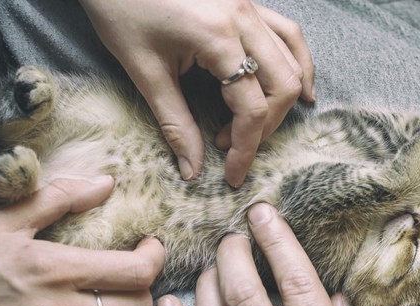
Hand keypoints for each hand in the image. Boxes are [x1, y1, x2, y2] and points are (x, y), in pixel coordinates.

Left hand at [79, 0, 314, 186]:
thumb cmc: (120, 10)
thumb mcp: (144, 71)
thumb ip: (175, 123)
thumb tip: (193, 168)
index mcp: (217, 36)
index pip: (251, 106)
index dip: (245, 148)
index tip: (233, 175)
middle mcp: (243, 17)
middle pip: (283, 85)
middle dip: (265, 127)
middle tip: (234, 148)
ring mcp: (249, 6)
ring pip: (293, 60)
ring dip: (283, 100)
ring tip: (262, 127)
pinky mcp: (247, 2)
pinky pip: (287, 34)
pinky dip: (297, 63)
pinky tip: (298, 87)